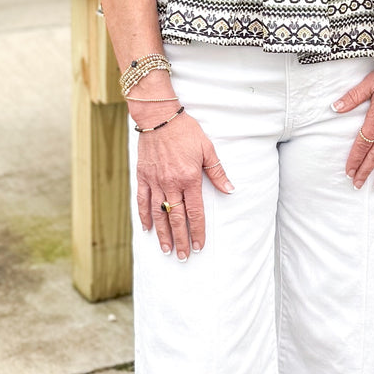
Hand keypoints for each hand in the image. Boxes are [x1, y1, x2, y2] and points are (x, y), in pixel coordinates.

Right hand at [134, 110, 233, 259]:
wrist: (158, 117)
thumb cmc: (185, 131)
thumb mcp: (207, 149)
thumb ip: (218, 172)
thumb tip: (231, 190)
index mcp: (189, 178)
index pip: (195, 212)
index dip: (198, 231)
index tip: (200, 246)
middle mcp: (171, 183)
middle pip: (176, 218)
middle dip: (181, 240)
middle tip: (183, 257)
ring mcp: (155, 181)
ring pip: (159, 214)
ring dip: (163, 234)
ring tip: (166, 250)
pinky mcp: (143, 176)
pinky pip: (142, 200)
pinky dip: (144, 216)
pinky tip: (148, 229)